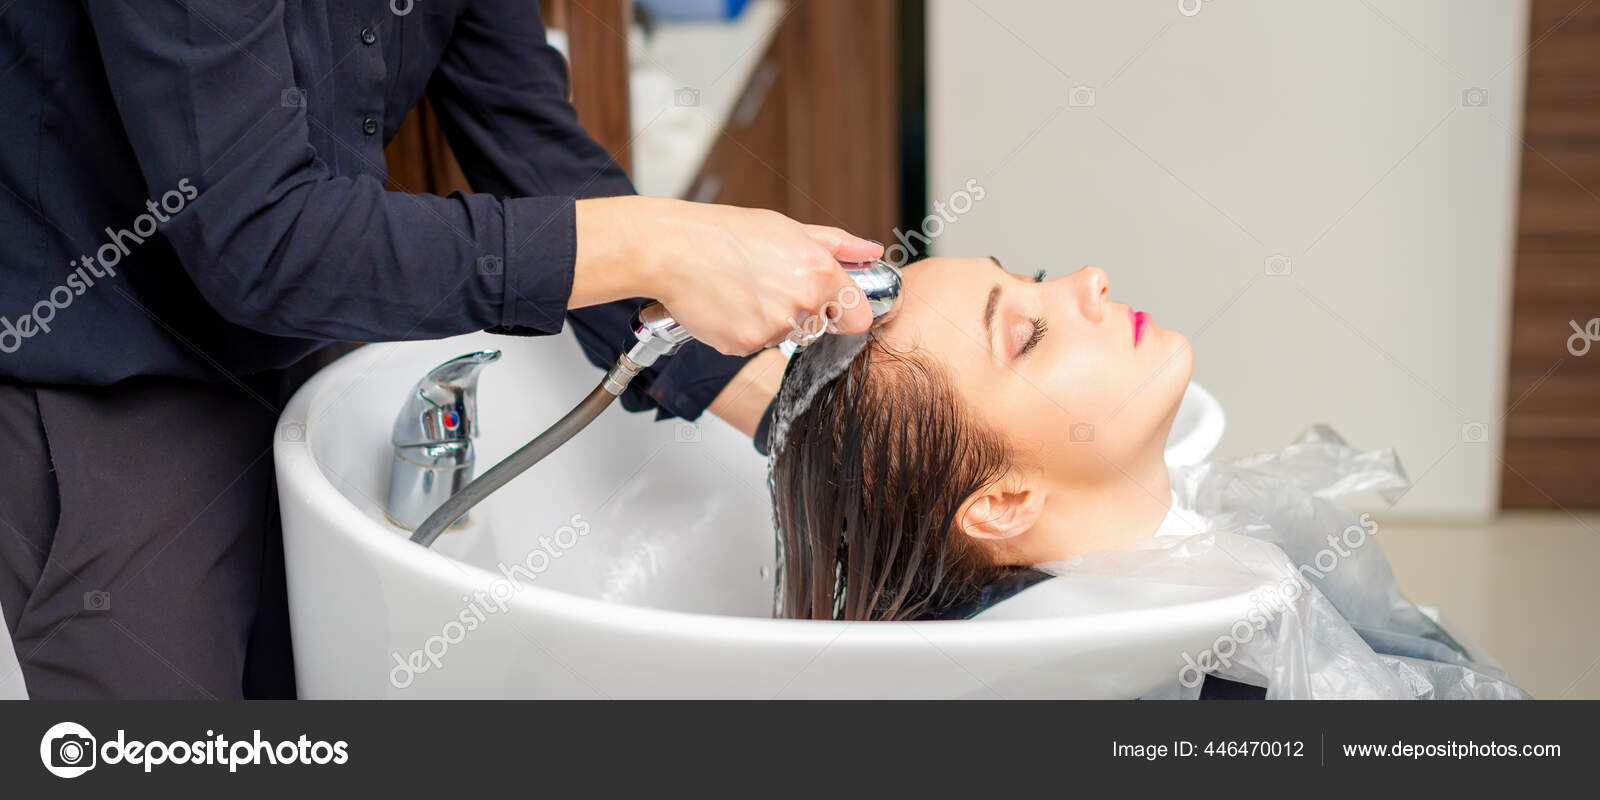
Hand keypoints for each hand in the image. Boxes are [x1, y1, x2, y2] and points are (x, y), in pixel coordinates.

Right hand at [573, 196, 882, 354]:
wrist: (674, 250)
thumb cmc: (726, 234)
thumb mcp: (789, 229)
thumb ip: (838, 245)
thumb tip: (871, 251)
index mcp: (821, 274)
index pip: (859, 318)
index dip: (845, 312)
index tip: (831, 306)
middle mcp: (804, 305)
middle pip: (819, 328)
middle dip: (801, 313)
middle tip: (769, 287)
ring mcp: (775, 329)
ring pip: (785, 338)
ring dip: (770, 322)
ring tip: (743, 291)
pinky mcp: (746, 346)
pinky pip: (754, 347)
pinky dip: (742, 331)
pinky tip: (728, 305)